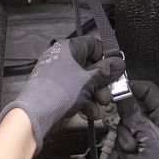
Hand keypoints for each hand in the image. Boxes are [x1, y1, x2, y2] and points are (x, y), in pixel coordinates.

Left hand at [0, 36, 125, 151]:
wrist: (36, 114)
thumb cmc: (63, 90)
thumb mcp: (89, 80)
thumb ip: (107, 71)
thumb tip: (121, 63)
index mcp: (69, 48)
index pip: (93, 45)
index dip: (106, 58)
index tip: (115, 71)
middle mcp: (63, 59)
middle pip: (90, 67)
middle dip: (102, 84)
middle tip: (108, 96)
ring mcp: (58, 76)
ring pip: (84, 83)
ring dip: (95, 96)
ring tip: (100, 108)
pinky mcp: (55, 91)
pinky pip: (74, 93)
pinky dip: (83, 102)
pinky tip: (89, 114)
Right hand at [116, 81, 158, 158]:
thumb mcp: (149, 133)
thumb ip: (132, 112)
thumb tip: (121, 90)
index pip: (146, 90)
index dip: (130, 89)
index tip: (113, 95)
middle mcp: (156, 125)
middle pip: (128, 118)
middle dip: (128, 136)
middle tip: (135, 146)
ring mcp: (148, 143)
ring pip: (123, 139)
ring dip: (129, 155)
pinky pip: (125, 156)